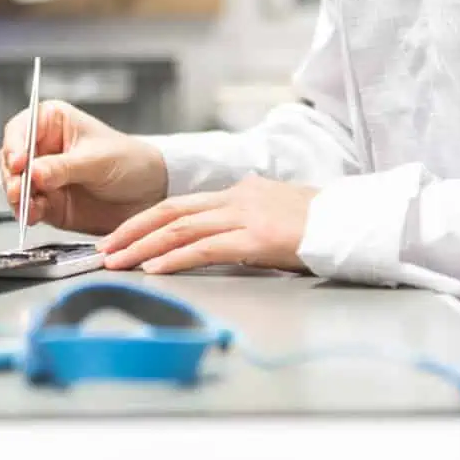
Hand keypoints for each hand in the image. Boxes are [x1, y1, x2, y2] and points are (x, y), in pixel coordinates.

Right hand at [2, 100, 168, 235]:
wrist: (150, 192)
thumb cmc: (129, 161)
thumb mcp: (97, 161)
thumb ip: (63, 168)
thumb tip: (33, 173)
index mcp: (53, 123)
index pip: (21, 129)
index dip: (15, 145)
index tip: (19, 162)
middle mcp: (43, 150)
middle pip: (12, 160)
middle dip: (13, 176)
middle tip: (20, 189)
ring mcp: (43, 178)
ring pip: (15, 186)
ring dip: (17, 197)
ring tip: (27, 206)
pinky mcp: (49, 203)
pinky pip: (28, 208)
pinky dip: (27, 213)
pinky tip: (33, 215)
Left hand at [99, 176, 316, 275]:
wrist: (354, 222)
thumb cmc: (322, 226)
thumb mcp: (277, 215)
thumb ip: (246, 222)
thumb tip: (223, 240)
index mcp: (240, 192)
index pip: (181, 203)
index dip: (146, 220)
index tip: (121, 236)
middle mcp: (237, 198)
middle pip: (170, 210)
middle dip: (132, 230)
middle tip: (105, 248)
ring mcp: (245, 216)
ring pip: (180, 227)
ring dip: (143, 246)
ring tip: (117, 261)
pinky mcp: (255, 238)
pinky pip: (204, 247)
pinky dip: (174, 258)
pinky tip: (154, 268)